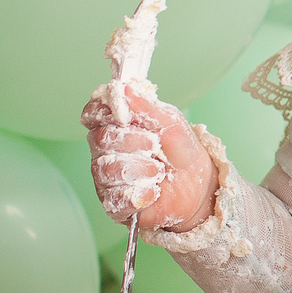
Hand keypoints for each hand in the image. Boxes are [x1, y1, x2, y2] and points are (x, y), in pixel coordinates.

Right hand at [80, 84, 214, 232]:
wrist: (198, 187)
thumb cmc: (181, 152)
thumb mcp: (171, 123)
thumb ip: (147, 107)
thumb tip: (124, 88)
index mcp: (115, 127)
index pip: (93, 114)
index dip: (103, 111)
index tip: (124, 115)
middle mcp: (104, 152)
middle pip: (102, 139)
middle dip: (135, 141)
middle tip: (155, 146)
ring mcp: (106, 179)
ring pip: (108, 168)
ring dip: (142, 168)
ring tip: (158, 171)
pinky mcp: (114, 204)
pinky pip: (116, 197)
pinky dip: (140, 193)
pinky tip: (152, 191)